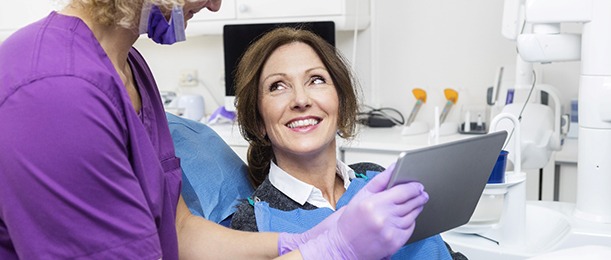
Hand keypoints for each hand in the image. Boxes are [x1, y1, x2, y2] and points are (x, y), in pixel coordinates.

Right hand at [278, 163, 428, 258]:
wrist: (344, 246)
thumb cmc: (351, 220)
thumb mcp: (362, 195)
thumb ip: (380, 180)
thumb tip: (395, 167)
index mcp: (374, 204)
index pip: (404, 191)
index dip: (414, 186)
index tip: (418, 184)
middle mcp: (383, 218)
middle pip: (412, 202)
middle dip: (419, 196)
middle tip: (421, 192)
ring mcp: (390, 231)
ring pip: (413, 215)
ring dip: (416, 207)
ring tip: (414, 203)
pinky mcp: (395, 242)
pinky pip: (410, 228)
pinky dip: (410, 221)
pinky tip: (404, 218)